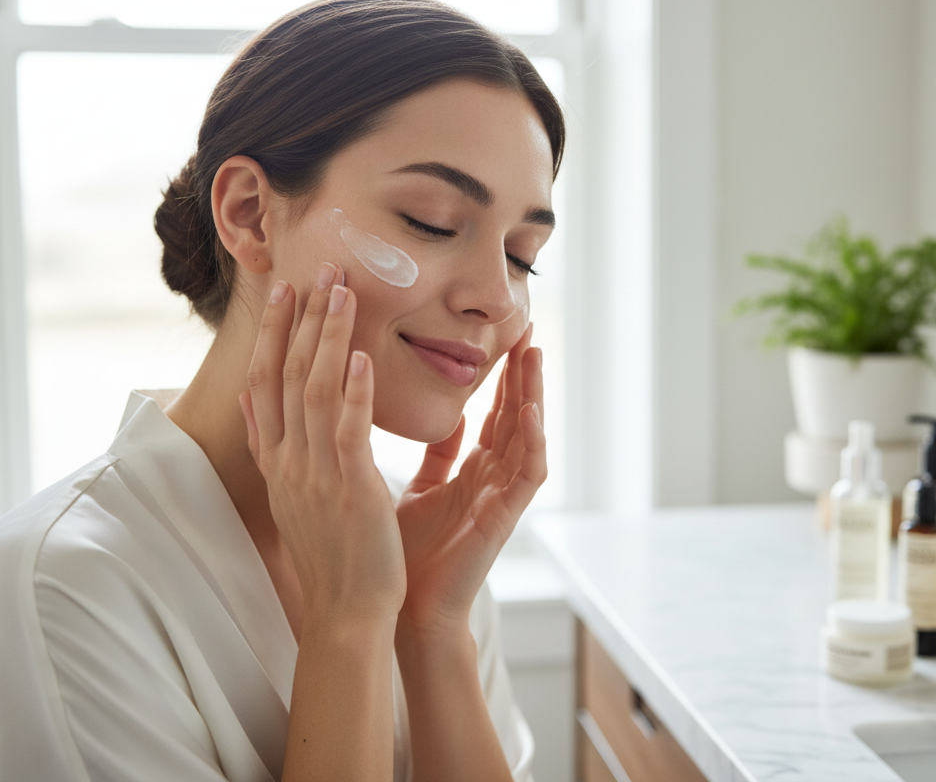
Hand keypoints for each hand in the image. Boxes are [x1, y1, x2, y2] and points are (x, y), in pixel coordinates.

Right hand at [240, 268, 405, 623]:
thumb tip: (251, 402)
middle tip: (319, 268)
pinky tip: (359, 356)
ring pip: (315, 391)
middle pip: (287, 375)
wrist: (344, 614)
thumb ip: (272, 445)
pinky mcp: (348, 488)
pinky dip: (351, 390)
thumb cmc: (330, 555)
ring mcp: (313, 473)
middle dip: (302, 318)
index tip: (285, 291)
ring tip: (342, 291)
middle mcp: (287, 461)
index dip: (273, 332)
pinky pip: (346, 430)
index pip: (266, 382)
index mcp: (277, 461)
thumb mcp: (290, 495)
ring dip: (327, 337)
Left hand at [394, 326, 545, 638]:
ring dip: (533, 395)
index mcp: (472, 472)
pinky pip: (528, 475)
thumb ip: (438, 455)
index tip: (505, 335)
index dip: (501, 376)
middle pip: (515, 415)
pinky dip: (532, 442)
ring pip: (527, 436)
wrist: (401, 610)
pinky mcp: (503, 519)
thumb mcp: (418, 489)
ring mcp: (502, 498)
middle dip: (522, 372)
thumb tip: (451, 414)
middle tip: (528, 325)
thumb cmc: (406, 554)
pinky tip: (530, 411)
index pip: (493, 413)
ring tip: (534, 353)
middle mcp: (492, 480)